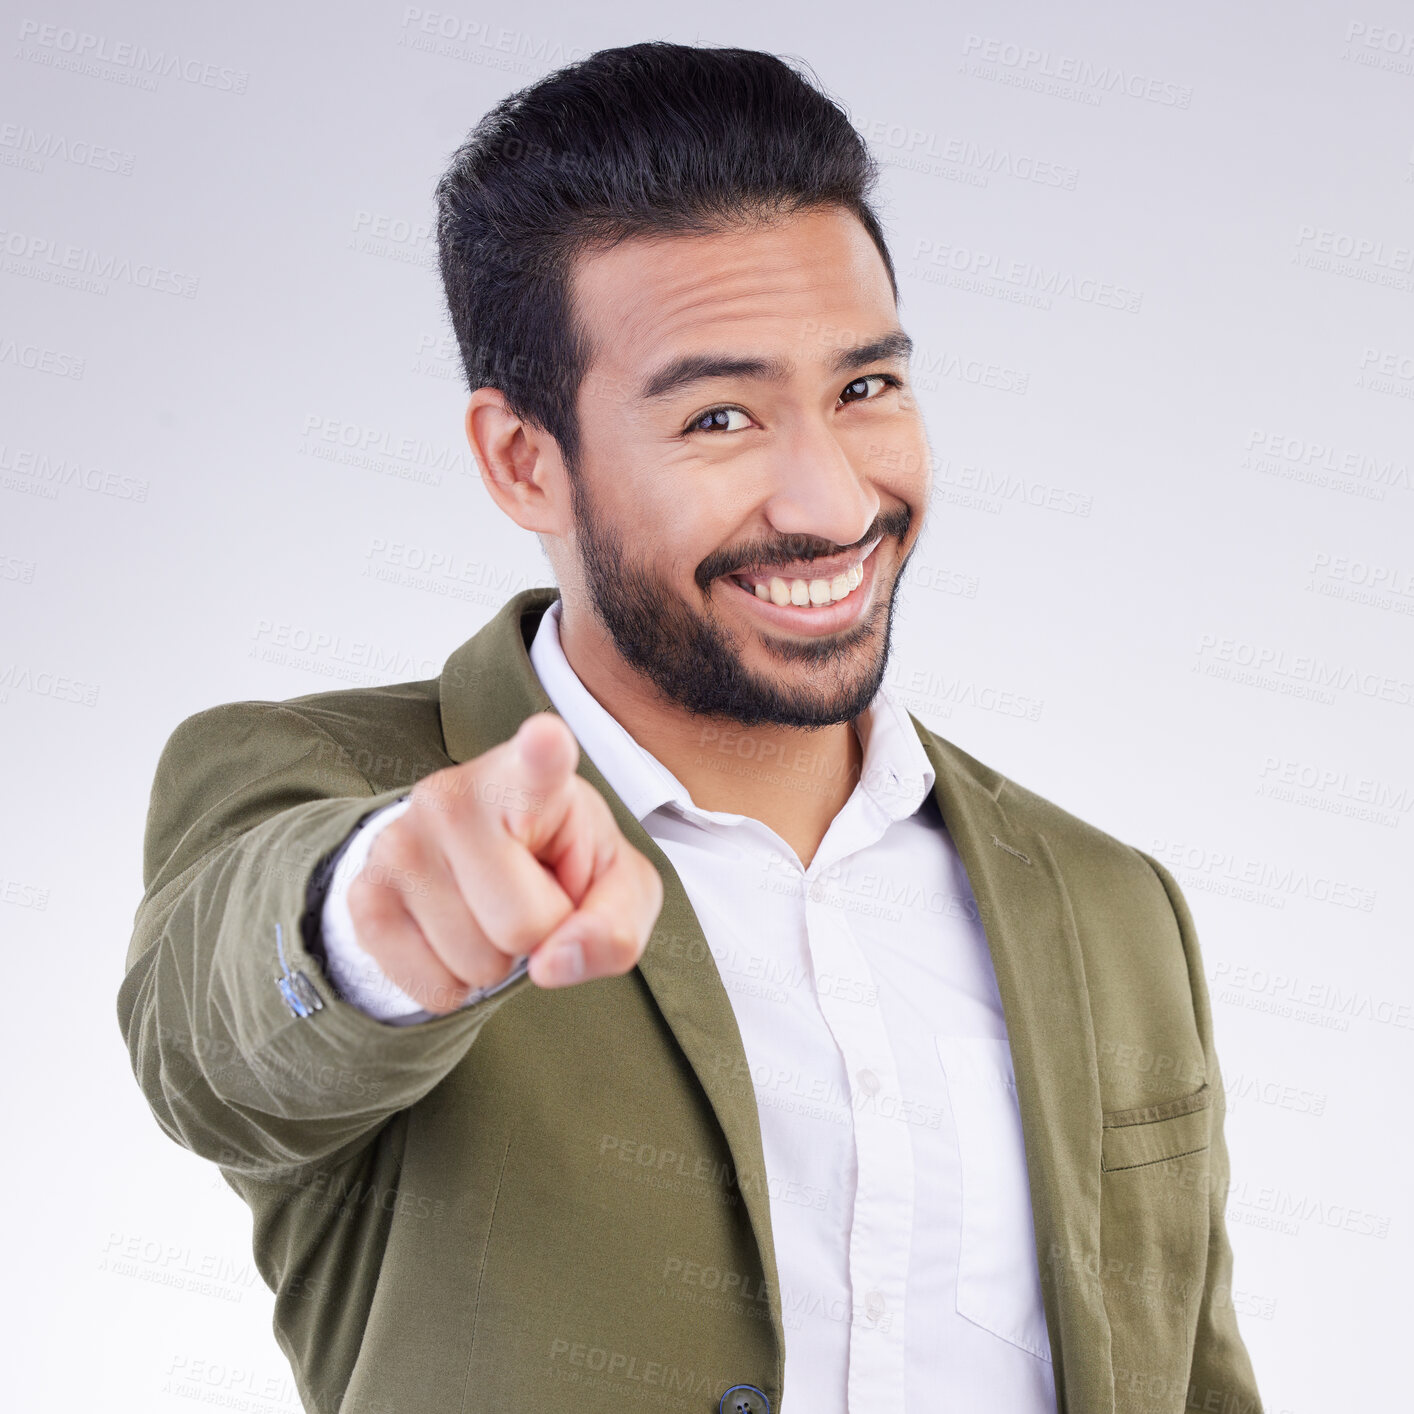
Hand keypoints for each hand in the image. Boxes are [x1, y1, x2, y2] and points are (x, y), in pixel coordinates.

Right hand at [345, 712, 663, 1011]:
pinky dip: (456, 983)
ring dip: (496, 960)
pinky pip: (433, 989)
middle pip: (523, 925)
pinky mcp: (364, 895)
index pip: (539, 761)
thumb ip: (614, 924)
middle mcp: (454, 797)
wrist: (479, 859)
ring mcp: (400, 843)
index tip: (546, 736)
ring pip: (476, 963)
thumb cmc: (561, 859)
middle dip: (539, 934)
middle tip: (529, 894)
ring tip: (491, 906)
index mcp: (532, 776)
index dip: (543, 752)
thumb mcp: (616, 885)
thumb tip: (552, 964)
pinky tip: (456, 932)